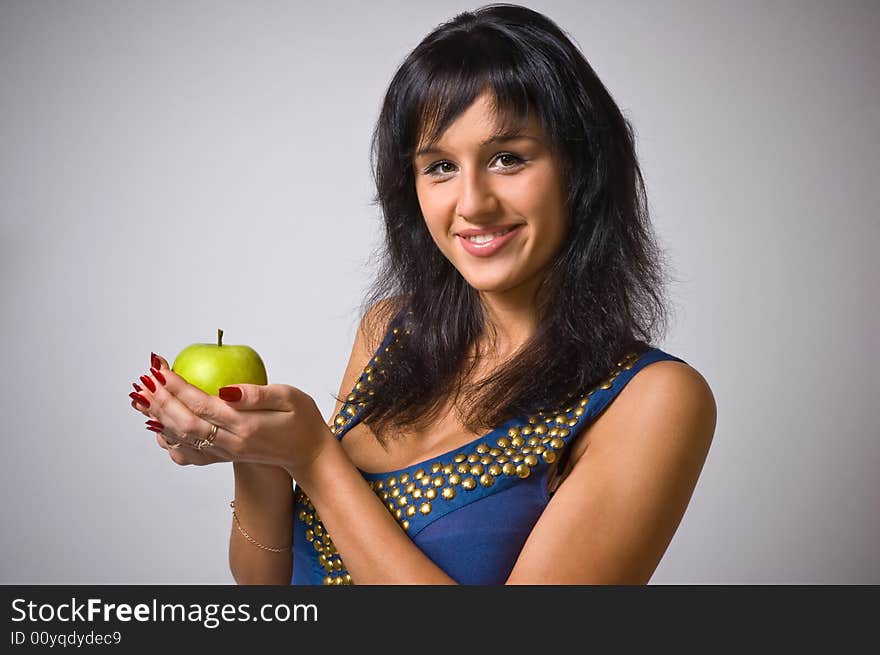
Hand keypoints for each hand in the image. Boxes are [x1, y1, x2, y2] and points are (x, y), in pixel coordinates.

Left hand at [129, 354, 331, 473]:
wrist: (308, 455)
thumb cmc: (303, 420)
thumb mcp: (288, 397)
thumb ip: (257, 393)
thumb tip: (225, 388)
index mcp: (245, 425)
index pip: (201, 404)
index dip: (177, 386)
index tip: (160, 368)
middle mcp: (231, 442)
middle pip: (184, 422)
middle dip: (160, 400)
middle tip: (143, 380)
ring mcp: (225, 452)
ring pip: (182, 438)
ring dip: (158, 417)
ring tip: (141, 399)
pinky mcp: (224, 457)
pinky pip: (190, 453)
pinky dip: (169, 441)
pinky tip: (158, 427)